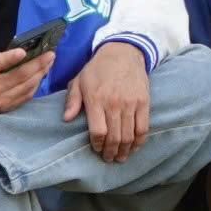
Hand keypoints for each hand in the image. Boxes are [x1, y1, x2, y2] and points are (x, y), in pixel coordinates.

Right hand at [0, 20, 52, 113]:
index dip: (9, 59)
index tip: (23, 51)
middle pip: (17, 77)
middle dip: (36, 64)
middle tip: (50, 52)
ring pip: (23, 88)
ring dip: (39, 74)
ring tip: (49, 61)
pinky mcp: (1, 108)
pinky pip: (23, 98)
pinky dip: (34, 86)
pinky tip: (41, 75)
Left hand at [62, 40, 150, 161]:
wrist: (123, 51)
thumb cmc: (98, 68)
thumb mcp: (79, 80)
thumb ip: (72, 100)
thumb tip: (66, 119)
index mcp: (96, 99)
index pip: (98, 131)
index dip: (97, 145)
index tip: (96, 149)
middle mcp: (114, 103)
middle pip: (114, 137)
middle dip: (111, 152)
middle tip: (109, 159)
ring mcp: (131, 102)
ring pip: (129, 135)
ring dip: (125, 150)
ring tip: (121, 157)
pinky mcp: (144, 101)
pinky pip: (143, 126)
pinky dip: (140, 140)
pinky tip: (135, 146)